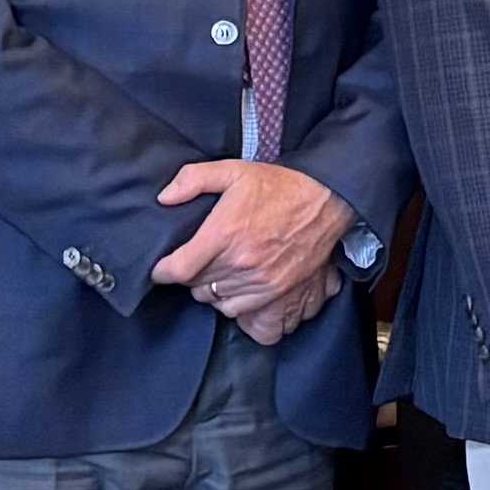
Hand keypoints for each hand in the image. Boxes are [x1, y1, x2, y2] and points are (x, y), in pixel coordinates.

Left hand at [149, 162, 356, 345]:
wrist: (327, 199)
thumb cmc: (279, 186)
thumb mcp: (232, 170)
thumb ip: (192, 179)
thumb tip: (164, 198)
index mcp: (224, 234)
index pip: (177, 270)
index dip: (163, 271)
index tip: (164, 267)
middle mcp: (242, 263)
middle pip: (197, 287)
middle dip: (192, 276)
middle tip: (200, 261)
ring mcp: (263, 283)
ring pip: (219, 303)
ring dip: (215, 291)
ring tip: (221, 274)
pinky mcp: (282, 294)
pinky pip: (248, 318)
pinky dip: (239, 309)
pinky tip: (240, 292)